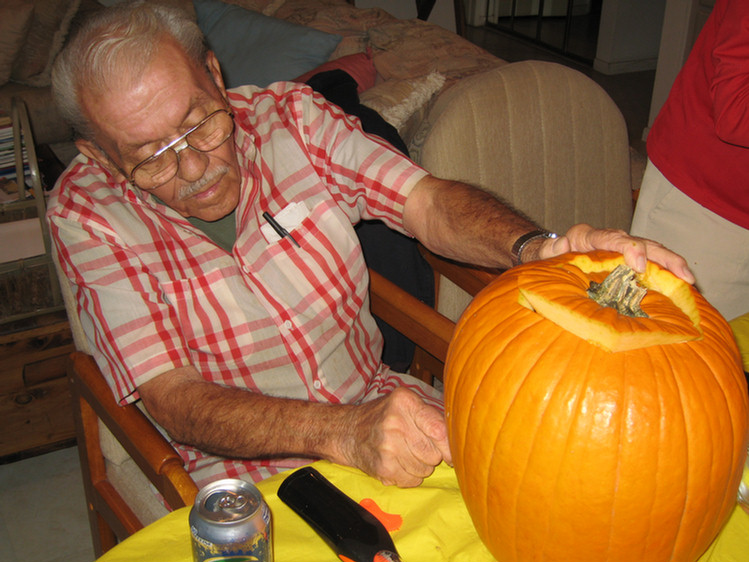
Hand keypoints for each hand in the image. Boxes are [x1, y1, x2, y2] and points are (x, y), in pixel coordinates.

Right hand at [339, 387, 451, 486]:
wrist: (348, 431)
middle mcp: (394, 422)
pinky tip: (397, 463)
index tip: (450, 453)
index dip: (448, 446)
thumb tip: (458, 444)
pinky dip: (409, 476)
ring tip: (405, 453)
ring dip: (420, 466)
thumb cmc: (385, 417)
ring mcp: (387, 446)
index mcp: (404, 402)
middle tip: (417, 446)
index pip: (438, 429)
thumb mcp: (405, 405)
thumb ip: (431, 417)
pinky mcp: (382, 467)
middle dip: (431, 454)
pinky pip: (412, 481)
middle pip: (433, 453)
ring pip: (425, 469)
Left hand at [538, 223, 694, 283]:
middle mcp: (610, 239)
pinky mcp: (628, 261)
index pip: (612, 238)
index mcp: (588, 236)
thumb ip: (552, 249)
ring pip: (652, 251)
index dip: (629, 249)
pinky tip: (682, 286)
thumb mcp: (547, 253)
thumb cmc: (549, 257)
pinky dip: (667, 273)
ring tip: (689, 280)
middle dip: (663, 257)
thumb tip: (559, 244)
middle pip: (641, 243)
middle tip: (682, 274)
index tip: (640, 264)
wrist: (550, 256)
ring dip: (672, 264)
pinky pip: (651, 264)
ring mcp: (621, 249)